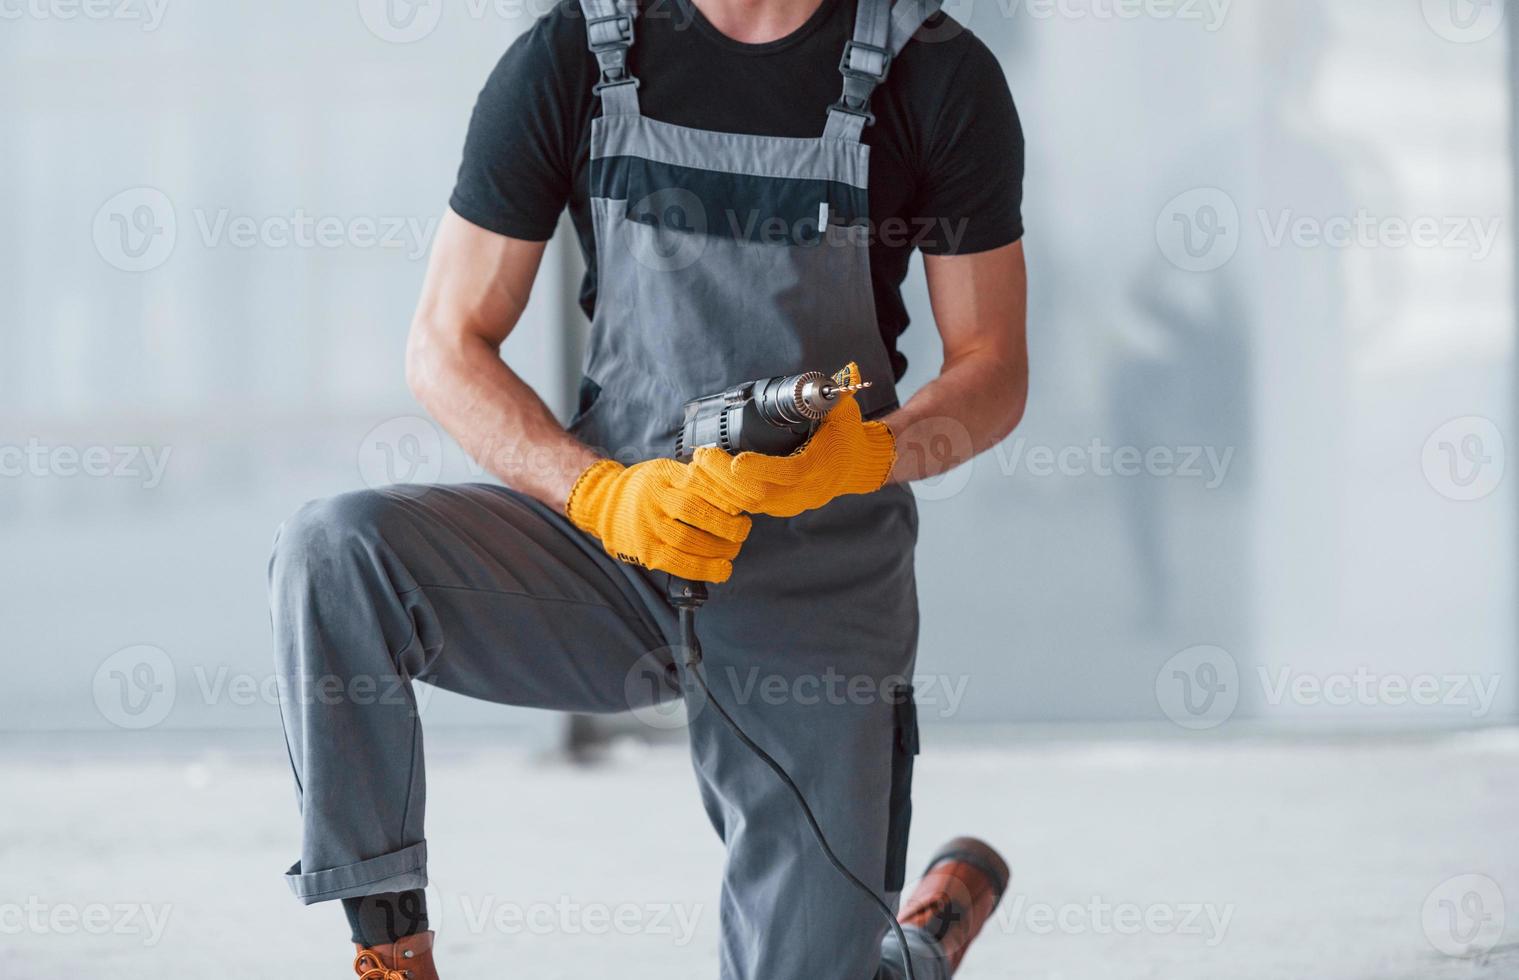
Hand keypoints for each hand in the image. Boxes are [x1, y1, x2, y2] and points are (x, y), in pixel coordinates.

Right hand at [566, 458, 752, 582]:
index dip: (724, 497)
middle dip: (726, 525)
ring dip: (719, 549)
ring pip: (688, 540)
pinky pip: (678, 563)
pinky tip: (722, 570)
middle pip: (694, 512)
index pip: (698, 483)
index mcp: (663, 475)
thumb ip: (697, 478)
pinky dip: (704, 569)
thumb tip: (737, 494)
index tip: (743, 507)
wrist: (604, 503)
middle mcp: (653, 499)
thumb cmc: (647, 487)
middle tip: (743, 530)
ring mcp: (647, 526)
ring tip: (733, 549)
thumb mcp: (668, 471)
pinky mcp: (645, 551)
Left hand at [691, 379, 896, 518]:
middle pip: (760, 493)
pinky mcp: (780, 506)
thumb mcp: (845, 411)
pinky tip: (707, 479)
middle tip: (702, 456)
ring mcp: (791, 502)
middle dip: (725, 477)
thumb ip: (836, 393)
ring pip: (750, 503)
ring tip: (698, 466)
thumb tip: (845, 372)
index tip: (735, 461)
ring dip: (720, 487)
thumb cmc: (847, 434)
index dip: (760, 469)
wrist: (856, 465)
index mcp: (821, 467)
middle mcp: (806, 491)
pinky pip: (749, 506)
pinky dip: (726, 495)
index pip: (789, 474)